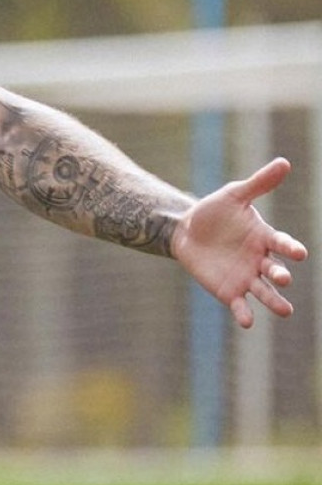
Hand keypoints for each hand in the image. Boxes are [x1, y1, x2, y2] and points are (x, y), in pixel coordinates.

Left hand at [172, 157, 308, 328]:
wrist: (186, 230)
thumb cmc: (214, 212)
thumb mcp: (234, 195)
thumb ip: (259, 183)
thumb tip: (284, 162)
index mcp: (264, 237)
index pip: (282, 244)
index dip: (290, 248)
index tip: (298, 252)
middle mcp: (260, 260)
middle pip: (275, 270)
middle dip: (280, 275)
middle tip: (283, 278)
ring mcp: (246, 277)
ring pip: (265, 292)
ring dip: (275, 301)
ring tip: (285, 310)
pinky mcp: (229, 291)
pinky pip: (240, 305)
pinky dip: (245, 314)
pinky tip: (247, 322)